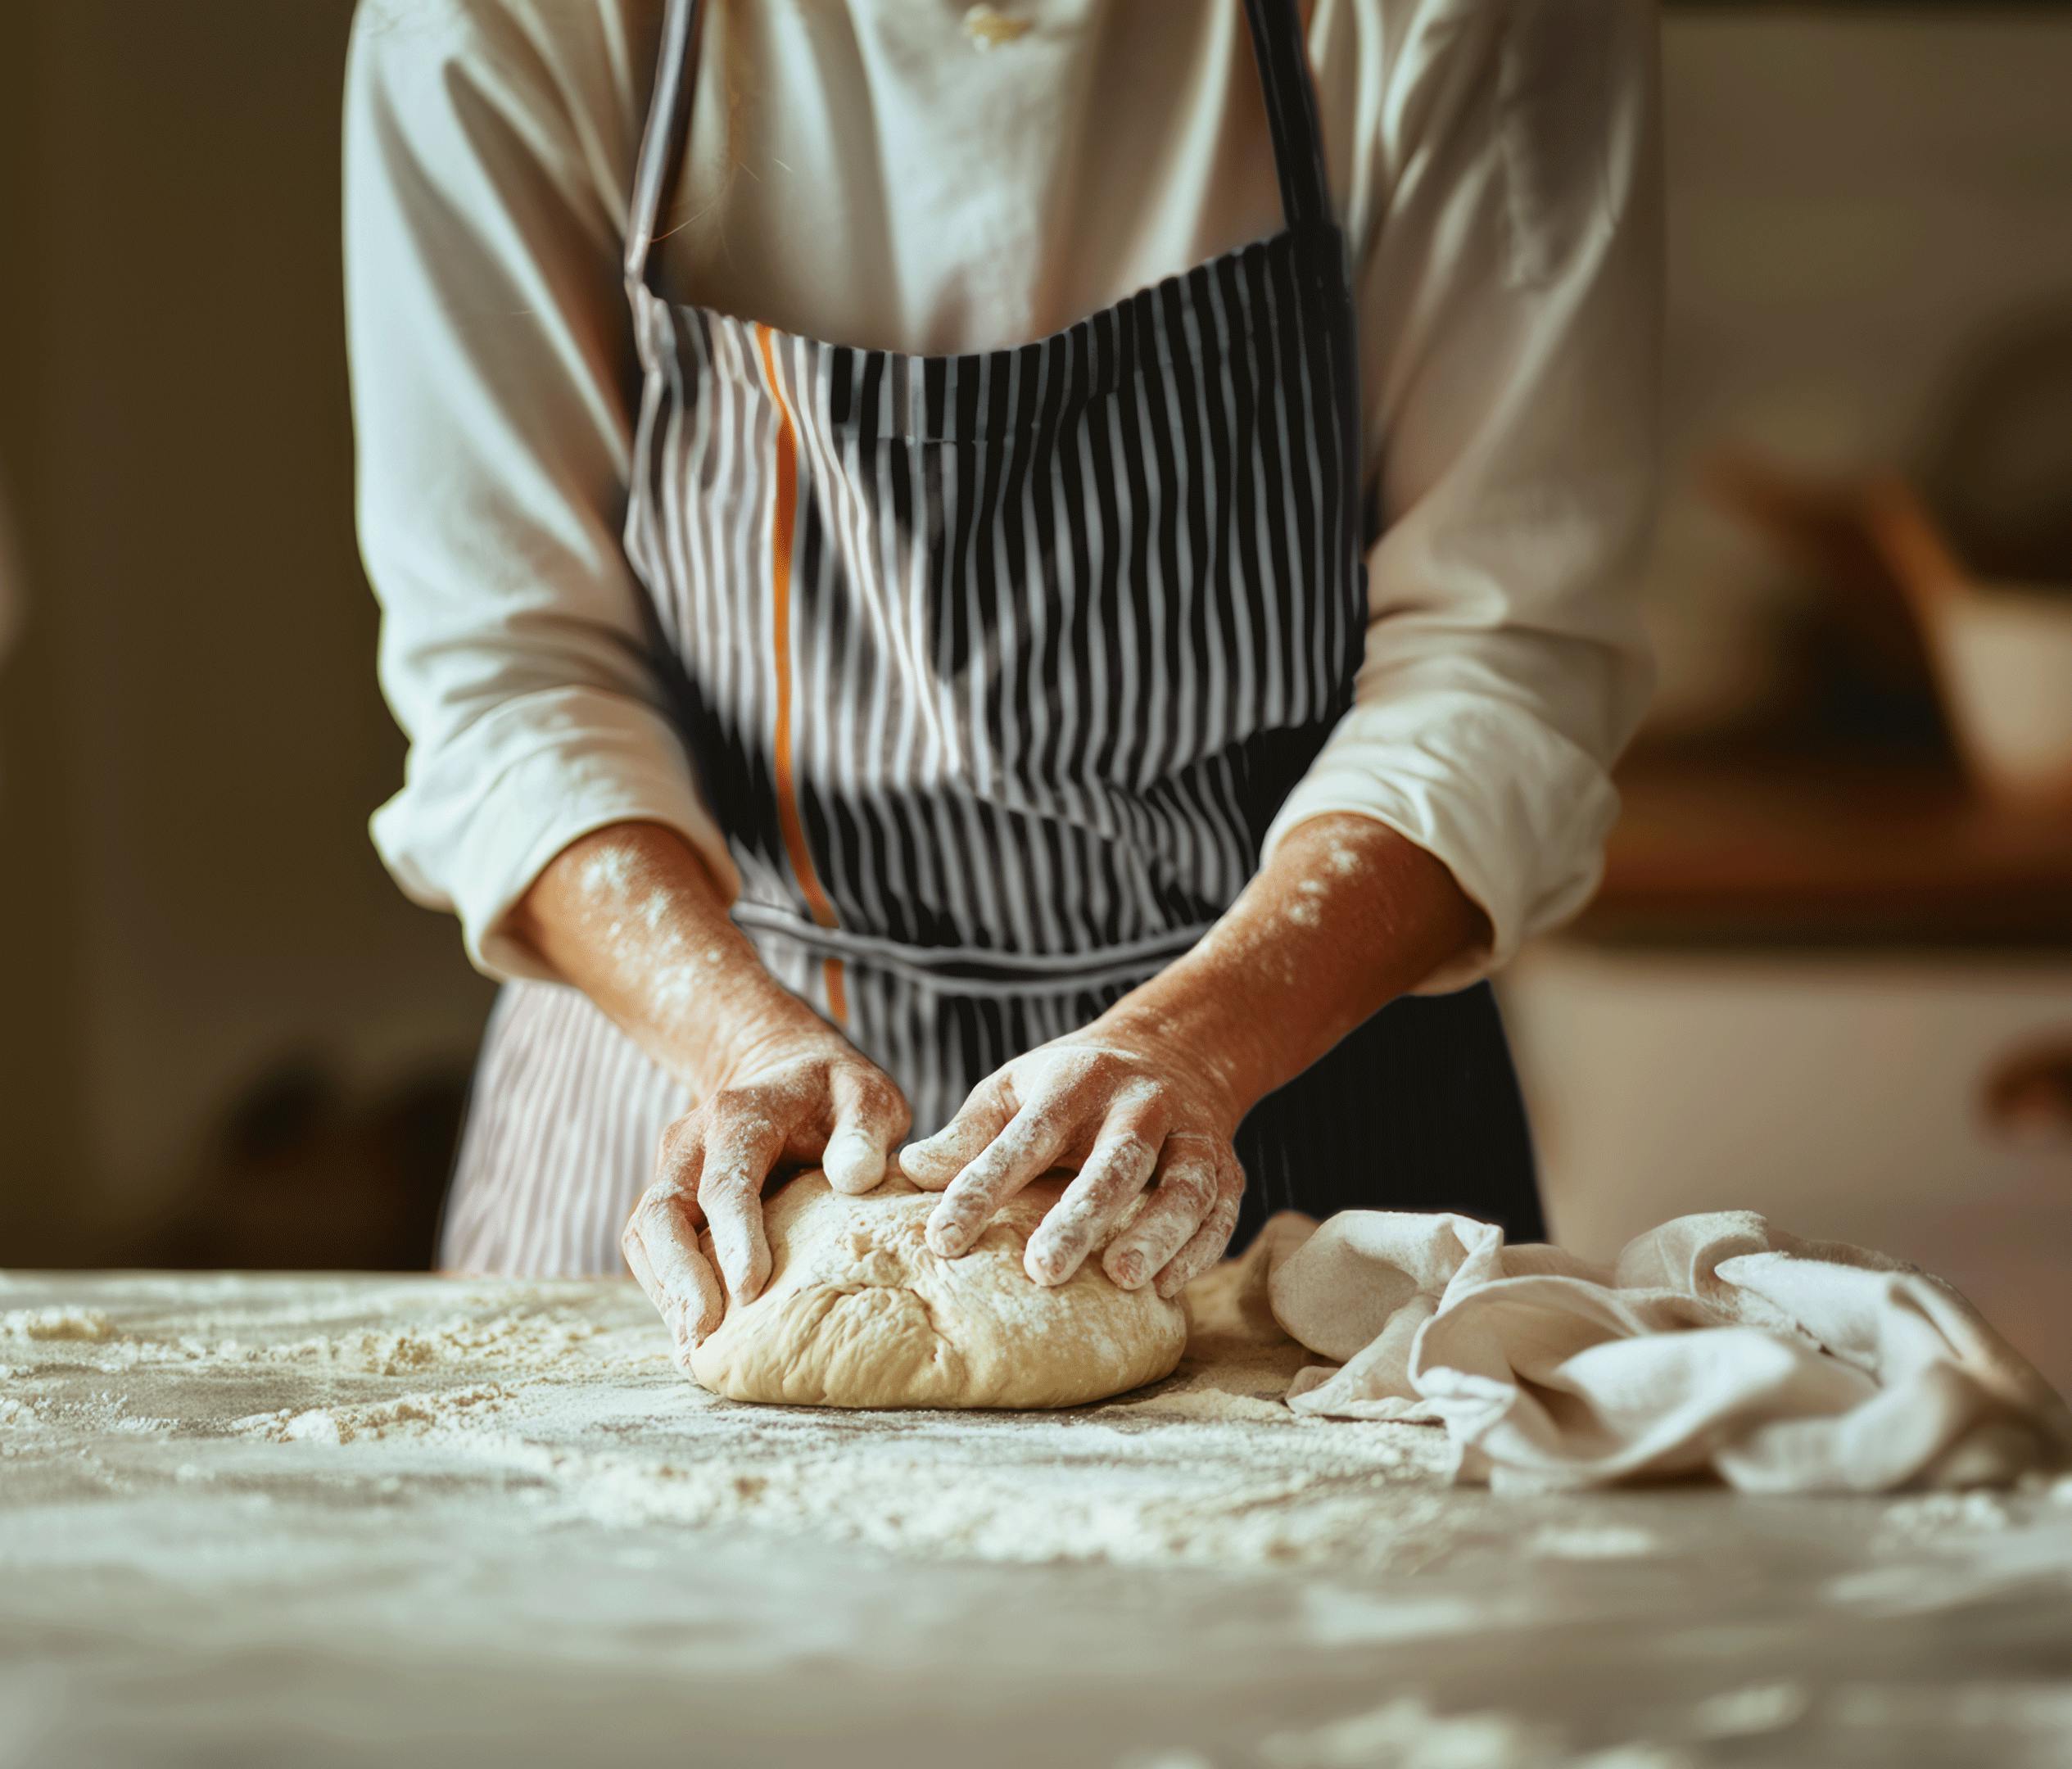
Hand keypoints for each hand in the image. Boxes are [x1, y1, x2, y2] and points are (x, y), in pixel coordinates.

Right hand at [621, 1026, 909, 1359]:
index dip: (734, 1235)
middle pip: (662, 1212)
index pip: (727, 1180)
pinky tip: (691, 1334)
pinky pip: (651, 1249)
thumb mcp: (865, 1095)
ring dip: (666, 1293)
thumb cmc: (833, 1094)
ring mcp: (673, 1171)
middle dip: (680, 1277)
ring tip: (694, 1348)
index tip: (751, 1288)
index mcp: (740, 1114)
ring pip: (644, 1235)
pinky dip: (665, 1291)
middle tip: (704, 1334)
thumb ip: (864, 1131)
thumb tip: (854, 1177)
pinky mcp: (670, 1199)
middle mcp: (692, 1142)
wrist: (784, 1073)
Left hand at [901, 1025, 1246, 1299]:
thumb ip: (969, 1133)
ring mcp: (1191, 1134)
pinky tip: (1168, 1289)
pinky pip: (1221, 1210)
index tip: (941, 1240)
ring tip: (1122, 1280)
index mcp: (1077, 1081)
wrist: (1178, 1050)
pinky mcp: (1227, 1167)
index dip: (982, 1186)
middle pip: (1115, 1161)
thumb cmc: (1073, 1086)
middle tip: (1042, 1271)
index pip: (1025, 1137)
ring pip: (1183, 1185)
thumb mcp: (1016, 1089)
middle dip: (1081, 1215)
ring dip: (1156, 1232)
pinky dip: (1199, 1248)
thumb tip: (909, 1170)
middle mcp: (1140, 1103)